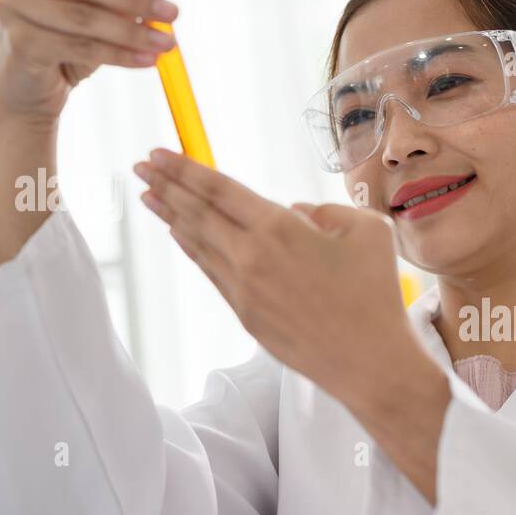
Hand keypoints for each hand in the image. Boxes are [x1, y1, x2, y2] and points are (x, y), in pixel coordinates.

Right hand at [0, 0, 174, 124]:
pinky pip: (81, 47)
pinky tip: (147, 60)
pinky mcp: (20, 42)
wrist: (31, 91)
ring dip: (133, 31)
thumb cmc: (66, 45)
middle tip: (173, 13)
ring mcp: (11, 6)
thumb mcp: (96, 14)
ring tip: (167, 43)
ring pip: (84, 16)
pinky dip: (120, 55)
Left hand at [133, 149, 420, 409]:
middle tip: (140, 166)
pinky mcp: (246, 315)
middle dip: (166, 185)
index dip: (185, 168)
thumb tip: (296, 214)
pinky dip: (193, 250)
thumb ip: (326, 210)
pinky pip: (212, 272)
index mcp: (279, 228)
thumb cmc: (375, 293)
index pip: (219, 189)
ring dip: (171, 217)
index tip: (158, 153)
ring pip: (198, 244)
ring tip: (148, 197)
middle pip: (198, 213)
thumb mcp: (368, 230)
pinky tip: (181, 236)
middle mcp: (251, 256)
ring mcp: (244, 289)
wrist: (369, 362)